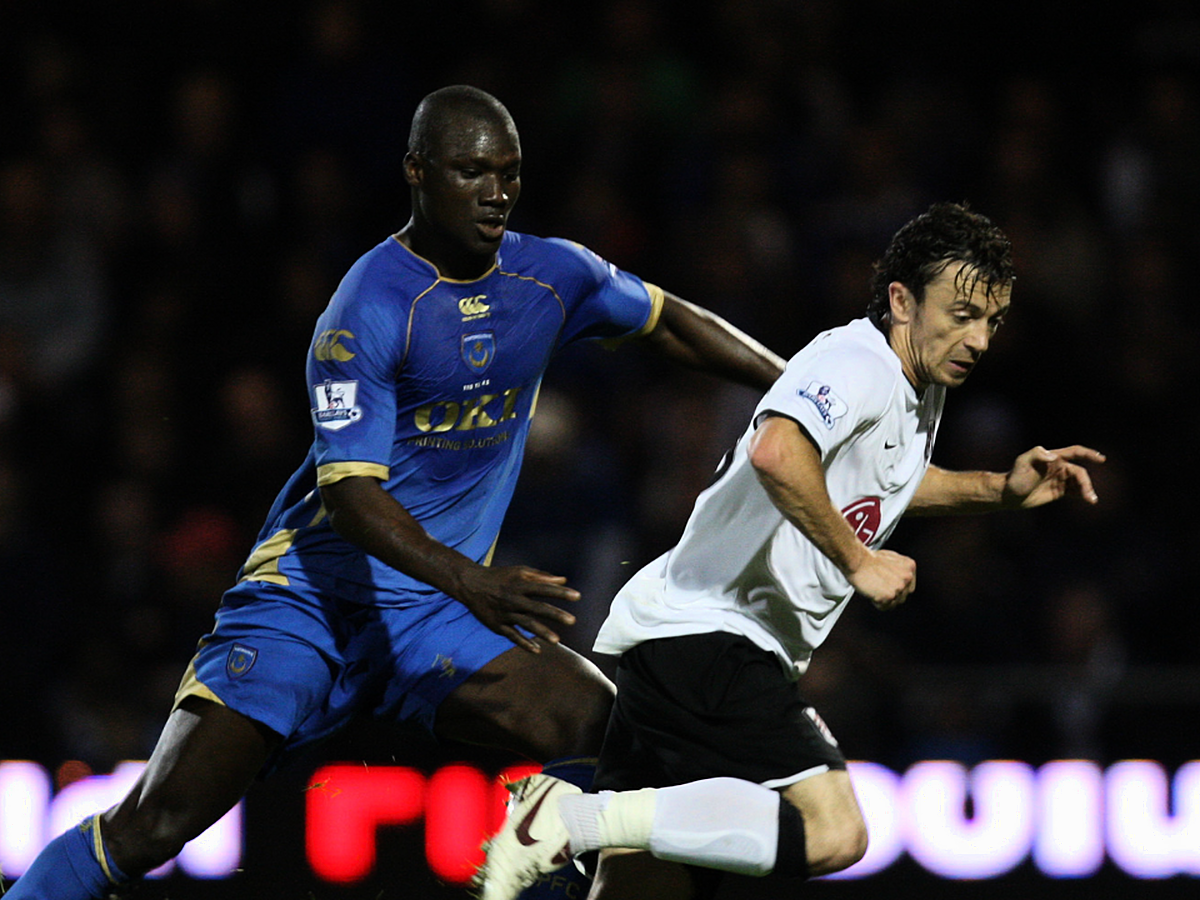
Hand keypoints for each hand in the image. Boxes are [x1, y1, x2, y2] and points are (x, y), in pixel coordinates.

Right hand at [454, 565, 579, 652]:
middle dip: (555, 614)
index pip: (544, 588)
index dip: (560, 592)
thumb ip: (541, 576)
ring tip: (557, 641)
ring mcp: (505, 613)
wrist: (471, 584)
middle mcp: (513, 599)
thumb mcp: (519, 571)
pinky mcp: (497, 625)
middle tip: (572, 621)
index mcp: (520, 584)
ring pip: (525, 624)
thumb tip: (564, 579)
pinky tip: (537, 650)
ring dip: (541, 632)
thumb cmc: (500, 576)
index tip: (577, 596)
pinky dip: (523, 643)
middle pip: (537, 607)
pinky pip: (512, 635)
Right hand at [848, 548, 916, 610]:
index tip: (889, 587)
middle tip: (879, 587)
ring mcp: (899, 588)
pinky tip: (872, 592)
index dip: (897, 589)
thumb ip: (900, 570)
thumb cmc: (868, 558)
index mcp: (910, 566)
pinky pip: (884, 607)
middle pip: (902, 597)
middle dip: (891, 595)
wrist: (858, 561)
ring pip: (893, 604)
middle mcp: (907, 577)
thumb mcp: (891, 558)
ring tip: (874, 587)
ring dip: (883, 600)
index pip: (909, 587)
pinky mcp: (889, 596)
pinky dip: (876, 602)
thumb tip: (898, 578)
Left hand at [1002, 445, 1105, 508]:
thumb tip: (1053, 456)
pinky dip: (1083, 495)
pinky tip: (1088, 500)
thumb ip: (1036, 454)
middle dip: (1085, 483)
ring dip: (1087, 490)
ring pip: (1079, 482)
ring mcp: (1060, 479)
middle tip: (1088, 495)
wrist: (1009, 494)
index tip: (1101, 459)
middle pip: (1079, 472)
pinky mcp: (1059, 491)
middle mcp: (1059, 467)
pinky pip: (1075, 491)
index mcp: (1053, 457)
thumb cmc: (1015, 477)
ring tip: (1091, 500)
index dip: (1088, 454)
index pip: (1074, 452)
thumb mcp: (1022, 463)